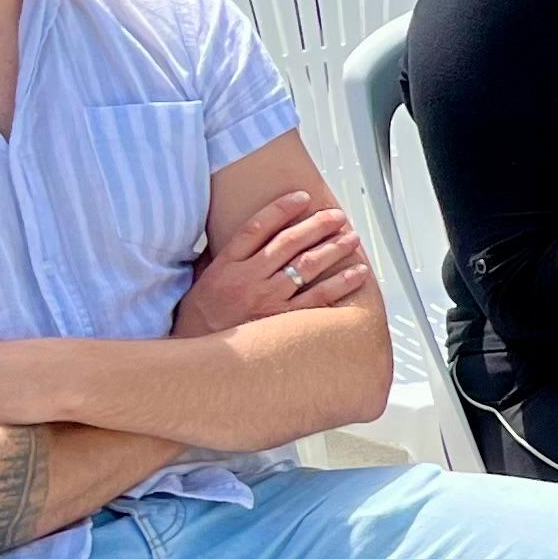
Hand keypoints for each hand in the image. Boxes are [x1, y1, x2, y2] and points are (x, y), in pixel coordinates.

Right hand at [173, 189, 371, 337]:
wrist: (199, 361)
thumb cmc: (200, 320)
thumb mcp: (201, 281)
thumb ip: (217, 257)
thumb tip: (231, 236)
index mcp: (226, 265)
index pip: (256, 228)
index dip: (281, 209)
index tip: (302, 197)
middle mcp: (248, 279)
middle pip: (287, 243)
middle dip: (316, 225)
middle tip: (337, 216)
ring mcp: (267, 300)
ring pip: (307, 267)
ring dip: (333, 249)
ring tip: (352, 238)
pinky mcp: (282, 321)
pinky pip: (319, 299)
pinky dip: (341, 284)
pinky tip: (358, 273)